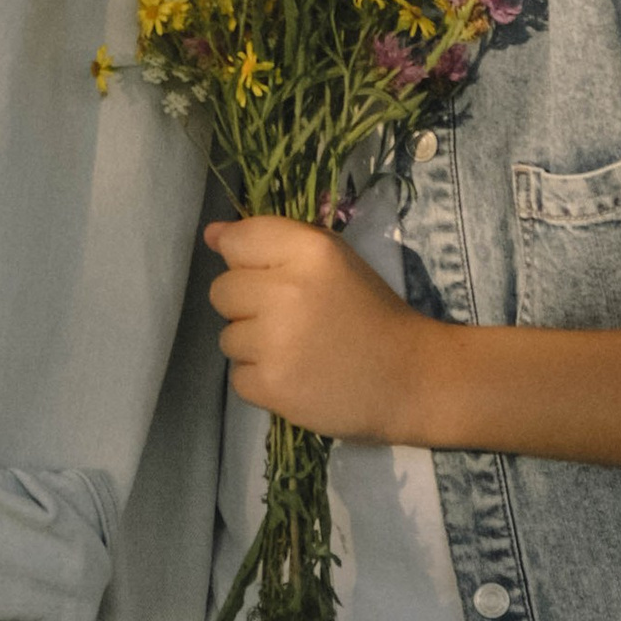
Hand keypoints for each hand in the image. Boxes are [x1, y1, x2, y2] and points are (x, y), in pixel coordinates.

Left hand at [203, 214, 426, 441]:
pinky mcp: (272, 385)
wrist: (408, 378)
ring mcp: (276, 341)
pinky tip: (298, 375)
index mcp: (309, 250)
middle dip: (248, 305)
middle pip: (221, 291)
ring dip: (255, 346)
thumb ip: (272, 241)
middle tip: (292, 319)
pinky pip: (237, 376)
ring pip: (227, 337)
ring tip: (299, 350)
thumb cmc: (369, 312)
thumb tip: (211, 234)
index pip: (236, 242)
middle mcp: (287, 290)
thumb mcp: (332, 260)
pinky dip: (262, 379)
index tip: (276, 277)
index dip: (249, 261)